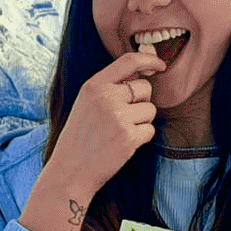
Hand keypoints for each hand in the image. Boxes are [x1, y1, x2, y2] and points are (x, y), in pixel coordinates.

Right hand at [49, 50, 166, 198]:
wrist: (70, 171)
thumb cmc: (80, 137)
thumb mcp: (87, 103)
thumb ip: (110, 86)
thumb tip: (143, 72)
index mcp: (94, 85)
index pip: (129, 61)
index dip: (149, 60)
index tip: (160, 65)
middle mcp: (106, 97)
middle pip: (145, 88)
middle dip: (142, 101)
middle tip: (122, 117)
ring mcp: (118, 117)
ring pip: (150, 110)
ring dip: (142, 121)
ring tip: (119, 132)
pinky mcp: (129, 137)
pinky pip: (150, 130)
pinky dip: (141, 138)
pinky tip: (123, 144)